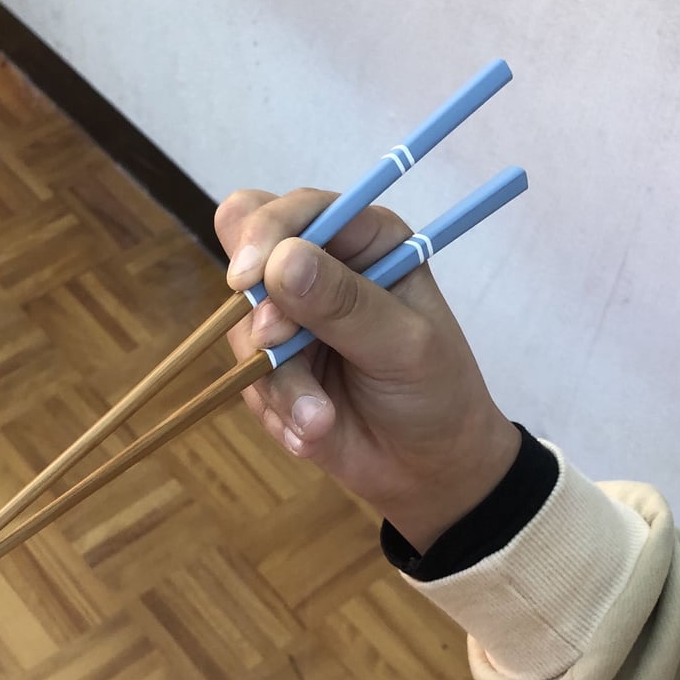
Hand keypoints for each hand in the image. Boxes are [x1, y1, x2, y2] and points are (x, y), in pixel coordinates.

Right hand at [216, 188, 520, 552]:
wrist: (428, 469)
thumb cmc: (436, 393)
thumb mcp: (404, 345)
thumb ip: (345, 303)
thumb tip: (280, 262)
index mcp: (364, 241)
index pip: (294, 210)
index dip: (264, 234)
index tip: (246, 279)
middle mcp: (322, 272)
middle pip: (246, 258)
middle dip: (260, 315)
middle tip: (276, 347)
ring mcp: (293, 321)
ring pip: (243, 331)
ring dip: (281, 384)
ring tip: (320, 421)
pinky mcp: (275, 368)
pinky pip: (247, 381)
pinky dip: (277, 412)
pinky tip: (313, 434)